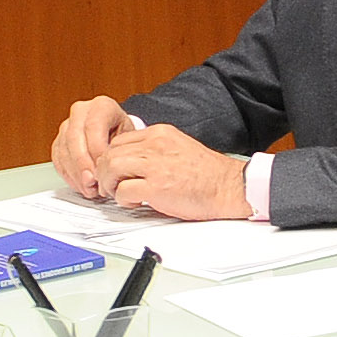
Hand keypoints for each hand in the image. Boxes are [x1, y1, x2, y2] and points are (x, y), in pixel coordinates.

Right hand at [51, 96, 132, 199]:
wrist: (117, 130)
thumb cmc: (125, 133)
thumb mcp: (131, 137)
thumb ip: (120, 150)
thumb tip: (109, 171)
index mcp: (102, 106)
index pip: (93, 127)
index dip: (97, 151)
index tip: (104, 170)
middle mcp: (81, 112)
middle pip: (74, 139)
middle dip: (83, 165)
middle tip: (93, 183)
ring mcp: (67, 125)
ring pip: (63, 150)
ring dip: (75, 174)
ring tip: (89, 188)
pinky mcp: (59, 140)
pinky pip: (58, 159)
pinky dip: (68, 175)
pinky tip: (80, 185)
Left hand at [92, 124, 248, 219]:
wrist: (231, 188)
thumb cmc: (209, 175)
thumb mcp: (180, 149)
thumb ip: (156, 151)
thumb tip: (132, 164)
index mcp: (160, 133)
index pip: (119, 141)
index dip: (111, 159)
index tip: (116, 173)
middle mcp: (155, 144)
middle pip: (109, 153)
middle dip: (105, 173)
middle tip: (112, 187)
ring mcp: (156, 164)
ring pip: (110, 168)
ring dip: (110, 185)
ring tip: (121, 194)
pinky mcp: (157, 187)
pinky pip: (123, 190)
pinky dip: (123, 199)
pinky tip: (136, 202)